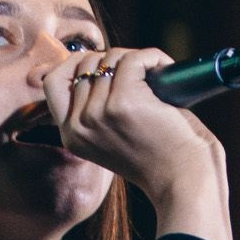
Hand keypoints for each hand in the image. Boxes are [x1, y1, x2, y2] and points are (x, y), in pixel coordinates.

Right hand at [42, 47, 231, 239]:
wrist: (185, 181)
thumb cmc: (159, 158)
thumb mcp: (113, 137)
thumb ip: (94, 109)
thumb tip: (89, 63)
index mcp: (71, 136)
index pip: (53, 83)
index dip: (74, 64)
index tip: (101, 63)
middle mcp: (79, 125)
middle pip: (85, 65)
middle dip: (114, 59)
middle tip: (140, 73)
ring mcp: (99, 113)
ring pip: (111, 58)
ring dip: (137, 59)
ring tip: (158, 75)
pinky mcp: (125, 101)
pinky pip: (134, 59)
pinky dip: (154, 58)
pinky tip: (166, 70)